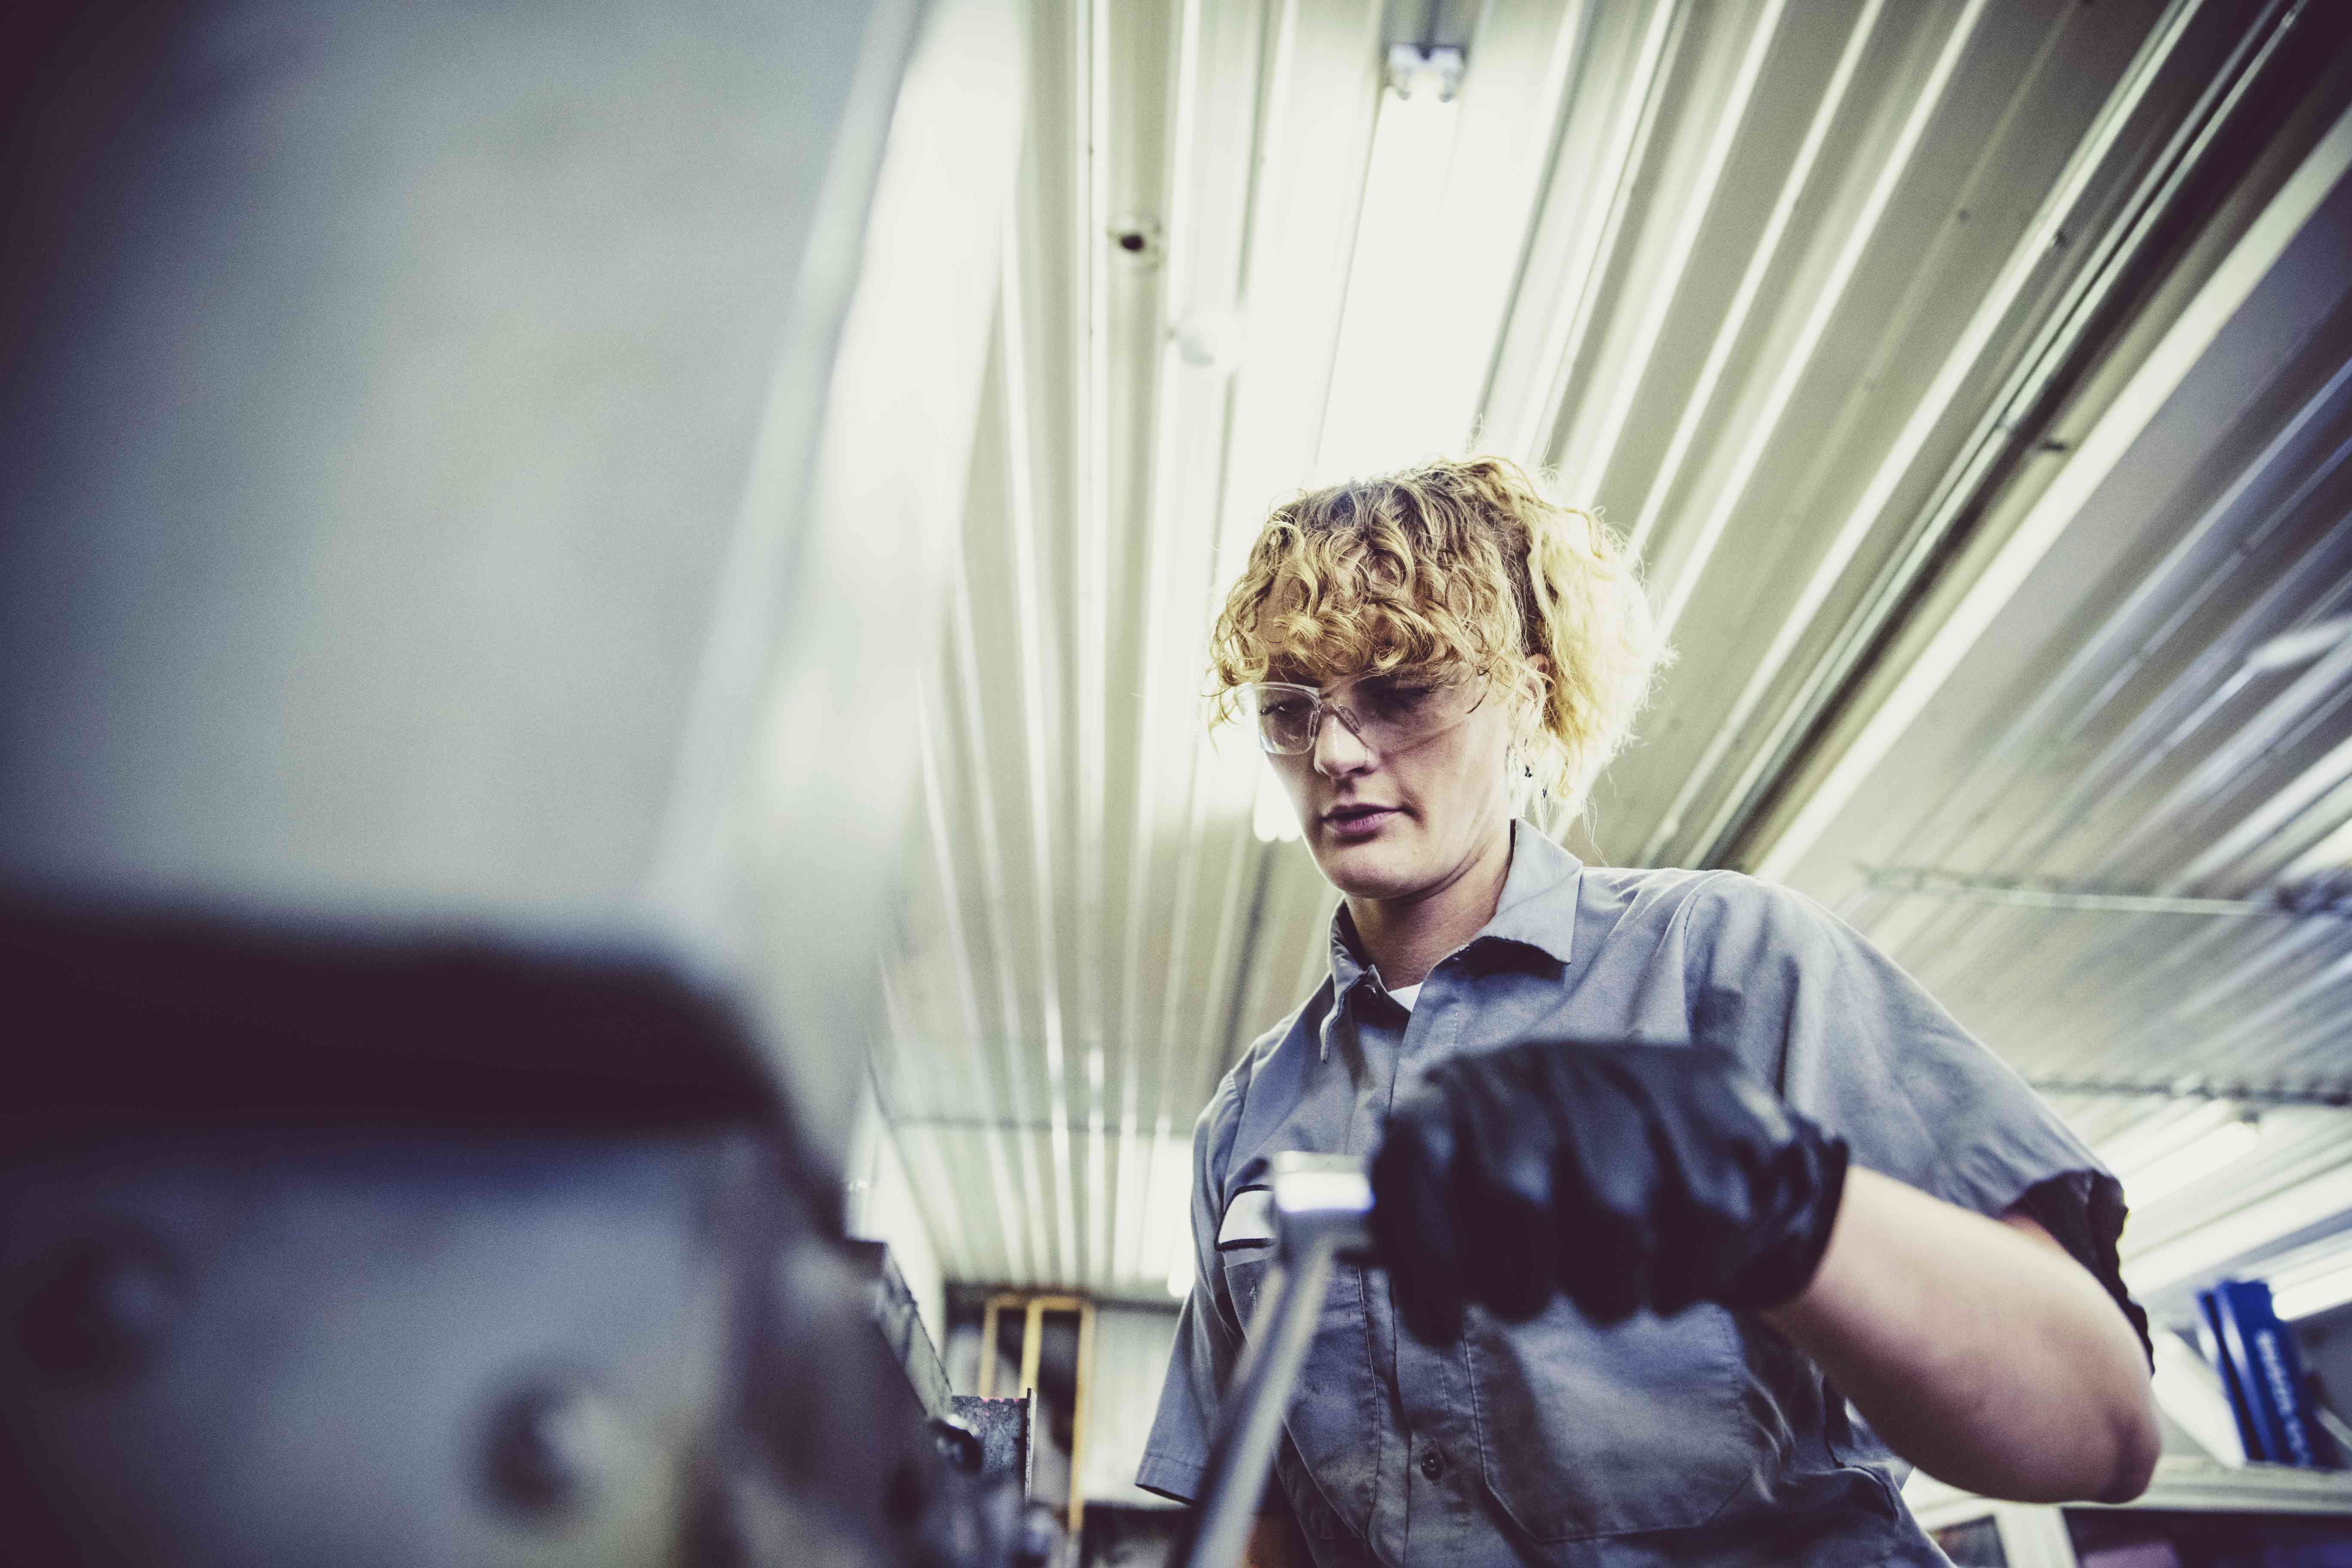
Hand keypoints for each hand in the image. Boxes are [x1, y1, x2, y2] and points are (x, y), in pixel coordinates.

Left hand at [1369, 1040, 1847, 1341]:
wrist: (1711, 1135)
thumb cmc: (1567, 1177)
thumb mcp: (1484, 1175)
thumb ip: (1428, 1210)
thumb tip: (1343, 1244)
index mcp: (1469, 1088)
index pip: (1417, 1157)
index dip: (1423, 1254)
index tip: (1439, 1326)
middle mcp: (1546, 1070)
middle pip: (1515, 1197)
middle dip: (1522, 1283)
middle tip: (1530, 1302)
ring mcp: (1640, 1082)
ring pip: (1615, 1220)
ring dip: (1608, 1290)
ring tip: (1608, 1284)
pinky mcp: (1723, 1111)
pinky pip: (1701, 1227)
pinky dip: (1684, 1278)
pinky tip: (1673, 1267)